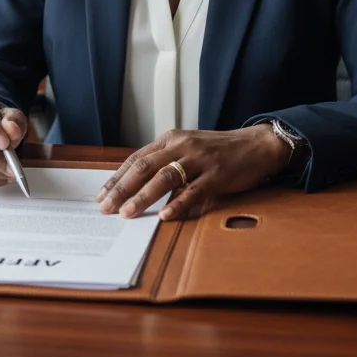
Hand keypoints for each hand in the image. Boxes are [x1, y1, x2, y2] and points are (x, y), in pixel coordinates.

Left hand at [95, 126, 290, 220]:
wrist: (256, 144)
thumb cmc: (218, 151)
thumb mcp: (187, 148)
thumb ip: (165, 162)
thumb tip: (136, 186)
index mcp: (170, 139)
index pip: (136, 159)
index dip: (117, 177)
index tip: (101, 195)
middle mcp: (181, 146)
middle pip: (144, 167)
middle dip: (122, 189)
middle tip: (105, 207)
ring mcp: (199, 159)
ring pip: (165, 178)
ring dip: (143, 197)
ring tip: (127, 213)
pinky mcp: (217, 174)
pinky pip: (194, 190)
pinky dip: (178, 204)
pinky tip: (165, 216)